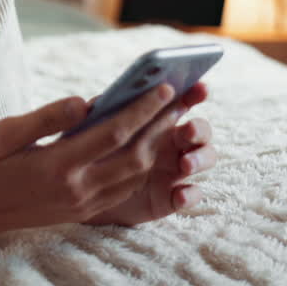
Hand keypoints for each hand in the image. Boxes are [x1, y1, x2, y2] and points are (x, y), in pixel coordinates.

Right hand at [0, 83, 183, 254]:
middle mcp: (76, 188)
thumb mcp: (5, 132)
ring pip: (134, 175)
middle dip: (160, 126)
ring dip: (156, 146)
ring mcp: (82, 204)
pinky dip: (140, 167)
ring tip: (169, 120)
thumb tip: (84, 101)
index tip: (163, 87)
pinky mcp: (81, 211)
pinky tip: (144, 147)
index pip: (113, 133)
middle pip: (135, 156)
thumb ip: (47, 117)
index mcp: (57, 166)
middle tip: (181, 99)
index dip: (142, 109)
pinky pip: (122, 189)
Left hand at [81, 82, 215, 226]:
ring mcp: (174, 170)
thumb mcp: (88, 129)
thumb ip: (94, 114)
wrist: (84, 190)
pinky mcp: (170, 197)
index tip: (200, 87)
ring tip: (185, 164)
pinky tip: (179, 196)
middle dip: (198, 129)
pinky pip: (190, 195)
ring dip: (199, 159)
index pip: (181, 101)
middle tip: (187, 130)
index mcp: (156, 120)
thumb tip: (83, 104)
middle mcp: (172, 143)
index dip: (193, 93)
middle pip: (199, 131)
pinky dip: (190, 195)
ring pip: (203, 160)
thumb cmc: (89, 150)